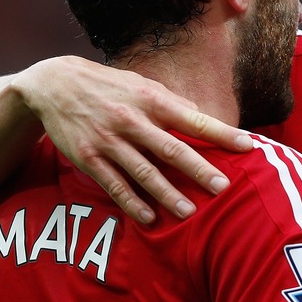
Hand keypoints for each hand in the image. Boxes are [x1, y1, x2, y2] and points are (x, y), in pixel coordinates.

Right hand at [14, 56, 252, 222]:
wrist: (55, 84)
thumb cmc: (108, 84)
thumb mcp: (142, 84)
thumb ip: (172, 102)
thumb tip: (201, 115)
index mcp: (151, 100)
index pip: (194, 119)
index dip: (221, 133)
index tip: (246, 146)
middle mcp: (132, 120)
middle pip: (171, 149)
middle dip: (199, 170)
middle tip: (223, 188)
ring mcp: (110, 141)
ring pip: (144, 172)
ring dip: (168, 194)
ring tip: (189, 212)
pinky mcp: (89, 158)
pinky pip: (114, 185)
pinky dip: (132, 202)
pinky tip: (150, 217)